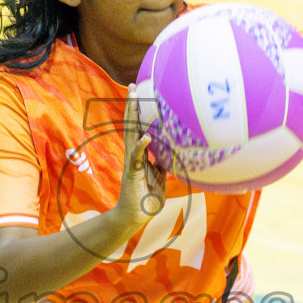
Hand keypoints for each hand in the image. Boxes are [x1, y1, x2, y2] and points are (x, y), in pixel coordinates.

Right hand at [116, 95, 166, 223]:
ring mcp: (132, 162)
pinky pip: (136, 157)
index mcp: (140, 155)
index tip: (142, 95)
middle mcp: (134, 155)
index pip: (139, 129)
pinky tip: (146, 137)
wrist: (136, 216)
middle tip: (133, 86)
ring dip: (132, 116)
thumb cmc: (147, 199)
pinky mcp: (132, 173)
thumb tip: (171, 155)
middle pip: (132, 125)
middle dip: (133, 106)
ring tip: (133, 98)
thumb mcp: (160, 178)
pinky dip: (141, 147)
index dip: (140, 113)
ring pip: (131, 134)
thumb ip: (162, 165)